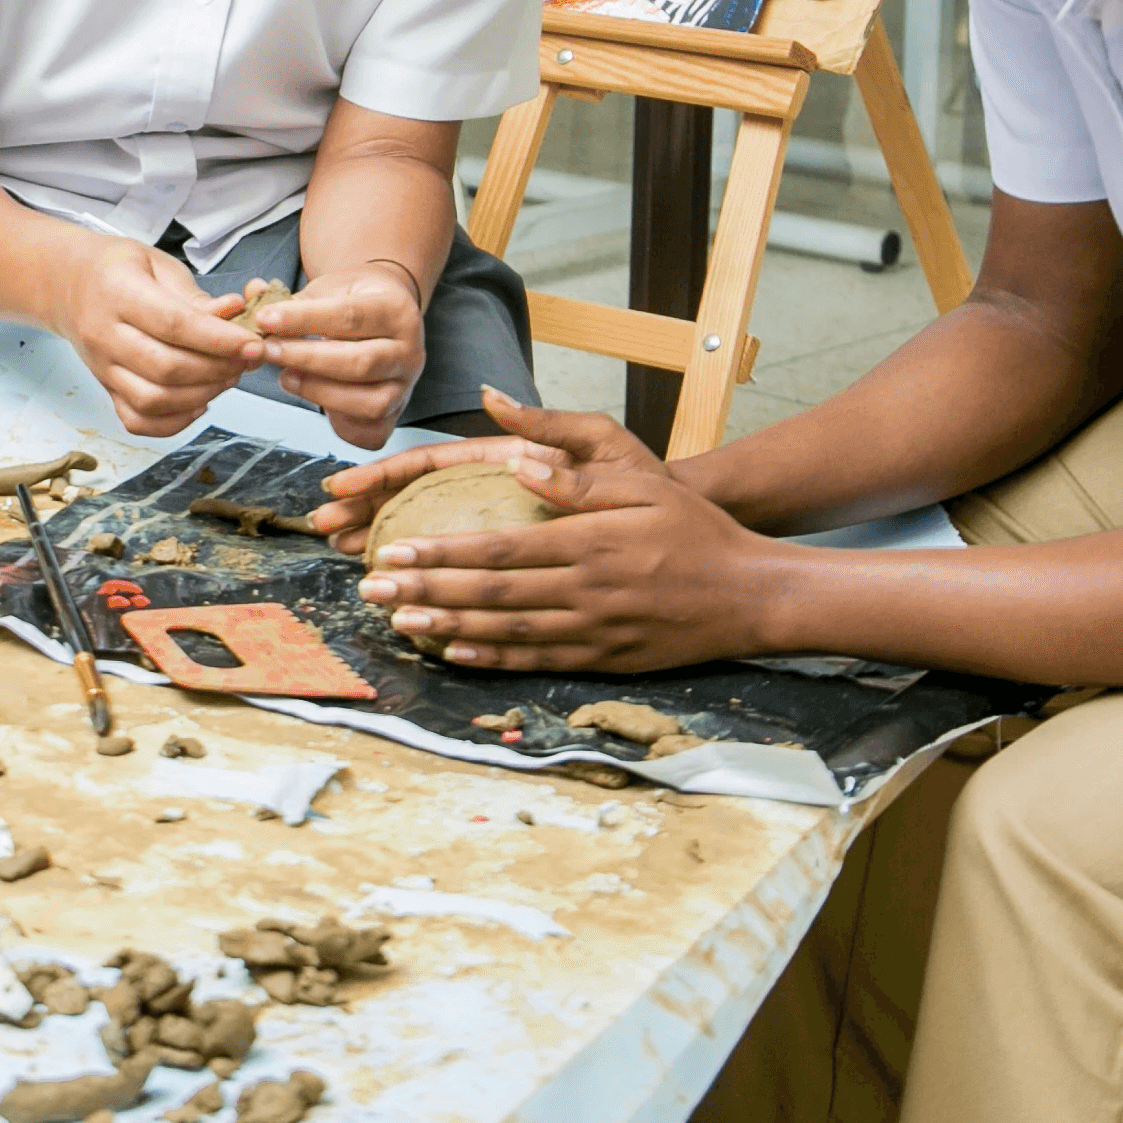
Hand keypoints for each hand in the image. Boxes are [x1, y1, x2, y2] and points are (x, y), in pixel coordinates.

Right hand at [48, 235, 258, 436]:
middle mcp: (103, 334)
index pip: (174, 324)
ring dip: (202, 395)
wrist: (66, 284)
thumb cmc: (118, 269)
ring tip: (229, 376)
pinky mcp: (104, 388)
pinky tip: (199, 403)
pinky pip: (136, 420)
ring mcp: (101, 367)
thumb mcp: (157, 264)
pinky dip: (172, 422)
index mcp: (118, 292)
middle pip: (166, 367)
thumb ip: (195, 295)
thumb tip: (234, 312)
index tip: (254, 344)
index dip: (220, 339)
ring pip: (153, 399)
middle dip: (218, 369)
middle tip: (248, 359)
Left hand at [255, 263, 428, 450]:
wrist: (384, 313)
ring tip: (285, 376)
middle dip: (305, 359)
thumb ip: (292, 298)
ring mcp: (406, 386)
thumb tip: (255, 294)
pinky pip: (371, 431)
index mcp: (396, 310)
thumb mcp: (328, 288)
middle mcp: (409, 350)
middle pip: (359, 363)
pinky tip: (314, 397)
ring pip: (368, 402)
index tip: (267, 319)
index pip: (349, 317)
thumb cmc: (354, 301)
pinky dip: (339, 422)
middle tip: (268, 351)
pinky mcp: (397, 413)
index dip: (303, 320)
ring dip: (318, 392)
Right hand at [316, 391, 660, 553]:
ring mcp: (508, 530)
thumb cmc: (646, 481)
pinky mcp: (524, 566)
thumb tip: (493, 398)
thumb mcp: (602, 443)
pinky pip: (470, 576)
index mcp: (511, 462)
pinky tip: (409, 599)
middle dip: (369, 510)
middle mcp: (501, 494)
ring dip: (387, 543)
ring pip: (434, 538)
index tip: (341, 486)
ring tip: (347, 555)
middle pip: (419, 501)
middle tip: (324, 526)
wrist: (683, 524)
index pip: (433, 464)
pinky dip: (436, 584)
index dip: (384, 476)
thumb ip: (549, 425)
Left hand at [352, 405, 777, 673]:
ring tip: (399, 621)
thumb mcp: (645, 486)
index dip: (443, 551)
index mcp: (591, 541)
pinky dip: (492, 658)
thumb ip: (580, 478)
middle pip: (492, 592)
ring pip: (506, 631)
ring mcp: (594, 630)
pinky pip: (538, 661)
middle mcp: (586, 589)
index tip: (395, 549)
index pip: (501, 547)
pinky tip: (455, 652)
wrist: (749, 595)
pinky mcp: (604, 659)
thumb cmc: (696, 531)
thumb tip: (518, 462)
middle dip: (427, 590)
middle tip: (373, 588)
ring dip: (447, 626)